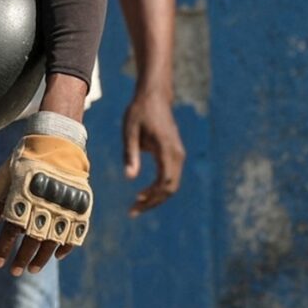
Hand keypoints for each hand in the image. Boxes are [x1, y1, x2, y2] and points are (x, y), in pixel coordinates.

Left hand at [0, 134, 92, 272]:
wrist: (58, 141)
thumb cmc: (26, 159)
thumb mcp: (5, 175)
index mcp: (23, 197)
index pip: (11, 231)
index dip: (3, 249)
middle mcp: (44, 204)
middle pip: (32, 240)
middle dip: (21, 259)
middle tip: (15, 272)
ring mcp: (64, 206)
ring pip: (53, 241)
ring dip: (42, 258)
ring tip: (32, 269)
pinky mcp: (80, 206)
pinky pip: (75, 233)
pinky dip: (66, 246)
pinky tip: (57, 256)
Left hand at [121, 87, 184, 214]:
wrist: (155, 97)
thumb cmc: (139, 112)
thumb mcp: (129, 132)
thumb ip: (130, 155)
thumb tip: (130, 178)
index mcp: (166, 150)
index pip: (165, 182)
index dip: (152, 196)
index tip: (136, 202)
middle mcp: (177, 154)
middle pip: (171, 188)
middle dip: (153, 202)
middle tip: (133, 211)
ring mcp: (178, 154)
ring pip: (172, 184)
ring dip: (156, 197)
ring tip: (137, 205)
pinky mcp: (175, 154)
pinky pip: (170, 177)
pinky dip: (159, 188)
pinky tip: (144, 193)